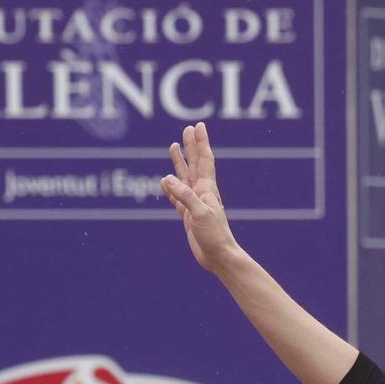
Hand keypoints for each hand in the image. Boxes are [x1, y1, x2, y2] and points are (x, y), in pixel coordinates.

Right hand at [161, 122, 238, 273]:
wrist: (219, 257)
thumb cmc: (215, 236)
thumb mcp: (200, 214)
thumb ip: (184, 196)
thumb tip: (166, 178)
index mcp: (207, 190)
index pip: (203, 160)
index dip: (200, 142)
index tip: (198, 126)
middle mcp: (201, 193)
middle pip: (194, 164)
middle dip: (191, 146)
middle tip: (187, 129)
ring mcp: (194, 204)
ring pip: (184, 177)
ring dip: (180, 162)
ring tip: (174, 147)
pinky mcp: (188, 216)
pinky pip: (177, 197)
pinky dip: (170, 187)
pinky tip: (165, 181)